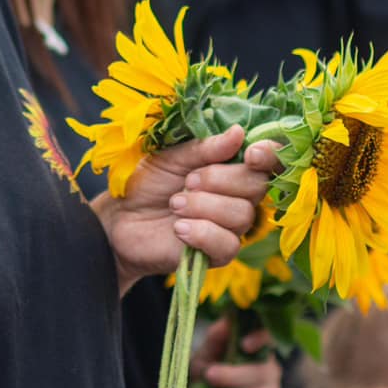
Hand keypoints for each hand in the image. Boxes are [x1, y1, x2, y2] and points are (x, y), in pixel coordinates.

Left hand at [101, 128, 279, 285]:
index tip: (251, 153)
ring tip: (174, 204)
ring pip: (242, 215)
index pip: (266, 162)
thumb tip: (238, 133)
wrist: (119, 220)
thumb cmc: (146, 184)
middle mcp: (236, 197)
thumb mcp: (170, 158)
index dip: (268, 156)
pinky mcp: (216, 255)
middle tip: (187, 181)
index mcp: (229, 167)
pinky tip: (179, 229)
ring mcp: (228, 227)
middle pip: (257, 187)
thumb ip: (205, 149)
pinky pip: (228, 244)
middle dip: (221, 180)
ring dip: (205, 206)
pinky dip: (203, 232)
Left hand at [195, 320, 280, 387]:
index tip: (244, 345)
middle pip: (261, 372)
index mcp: (257, 346)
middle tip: (209, 376)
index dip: (261, 339)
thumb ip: (217, 338)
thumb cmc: (208, 366)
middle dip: (233, 375)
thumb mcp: (208, 350)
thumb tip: (226, 323)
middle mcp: (270, 367)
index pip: (269, 337)